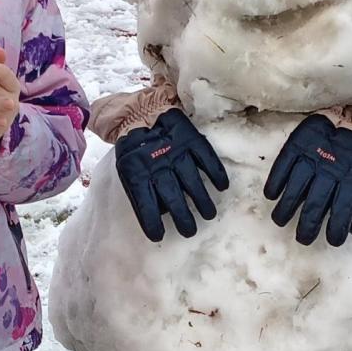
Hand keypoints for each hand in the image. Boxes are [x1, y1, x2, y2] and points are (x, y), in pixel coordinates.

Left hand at [114, 108, 228, 241]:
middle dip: (183, 217)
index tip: (158, 237)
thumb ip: (139, 191)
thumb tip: (158, 214)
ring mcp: (177, 152)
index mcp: (138, 172)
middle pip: (172, 196)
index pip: (145, 202)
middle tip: (190, 231)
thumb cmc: (136, 150)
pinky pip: (206, 158)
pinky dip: (216, 173)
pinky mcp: (191, 140)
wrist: (143, 113)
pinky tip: (222, 187)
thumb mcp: (128, 170)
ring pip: (191, 180)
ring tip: (209, 215)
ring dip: (202, 200)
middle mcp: (158, 164)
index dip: (151, 221)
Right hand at [264, 114, 351, 245]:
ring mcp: (313, 155)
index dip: (336, 228)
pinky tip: (271, 195)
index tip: (332, 241)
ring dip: (286, 208)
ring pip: (296, 186)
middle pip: (315, 203)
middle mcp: (331, 167)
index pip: (343, 208)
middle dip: (307, 226)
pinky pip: (283, 165)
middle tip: (303, 238)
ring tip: (280, 220)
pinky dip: (275, 181)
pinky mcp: (298, 144)